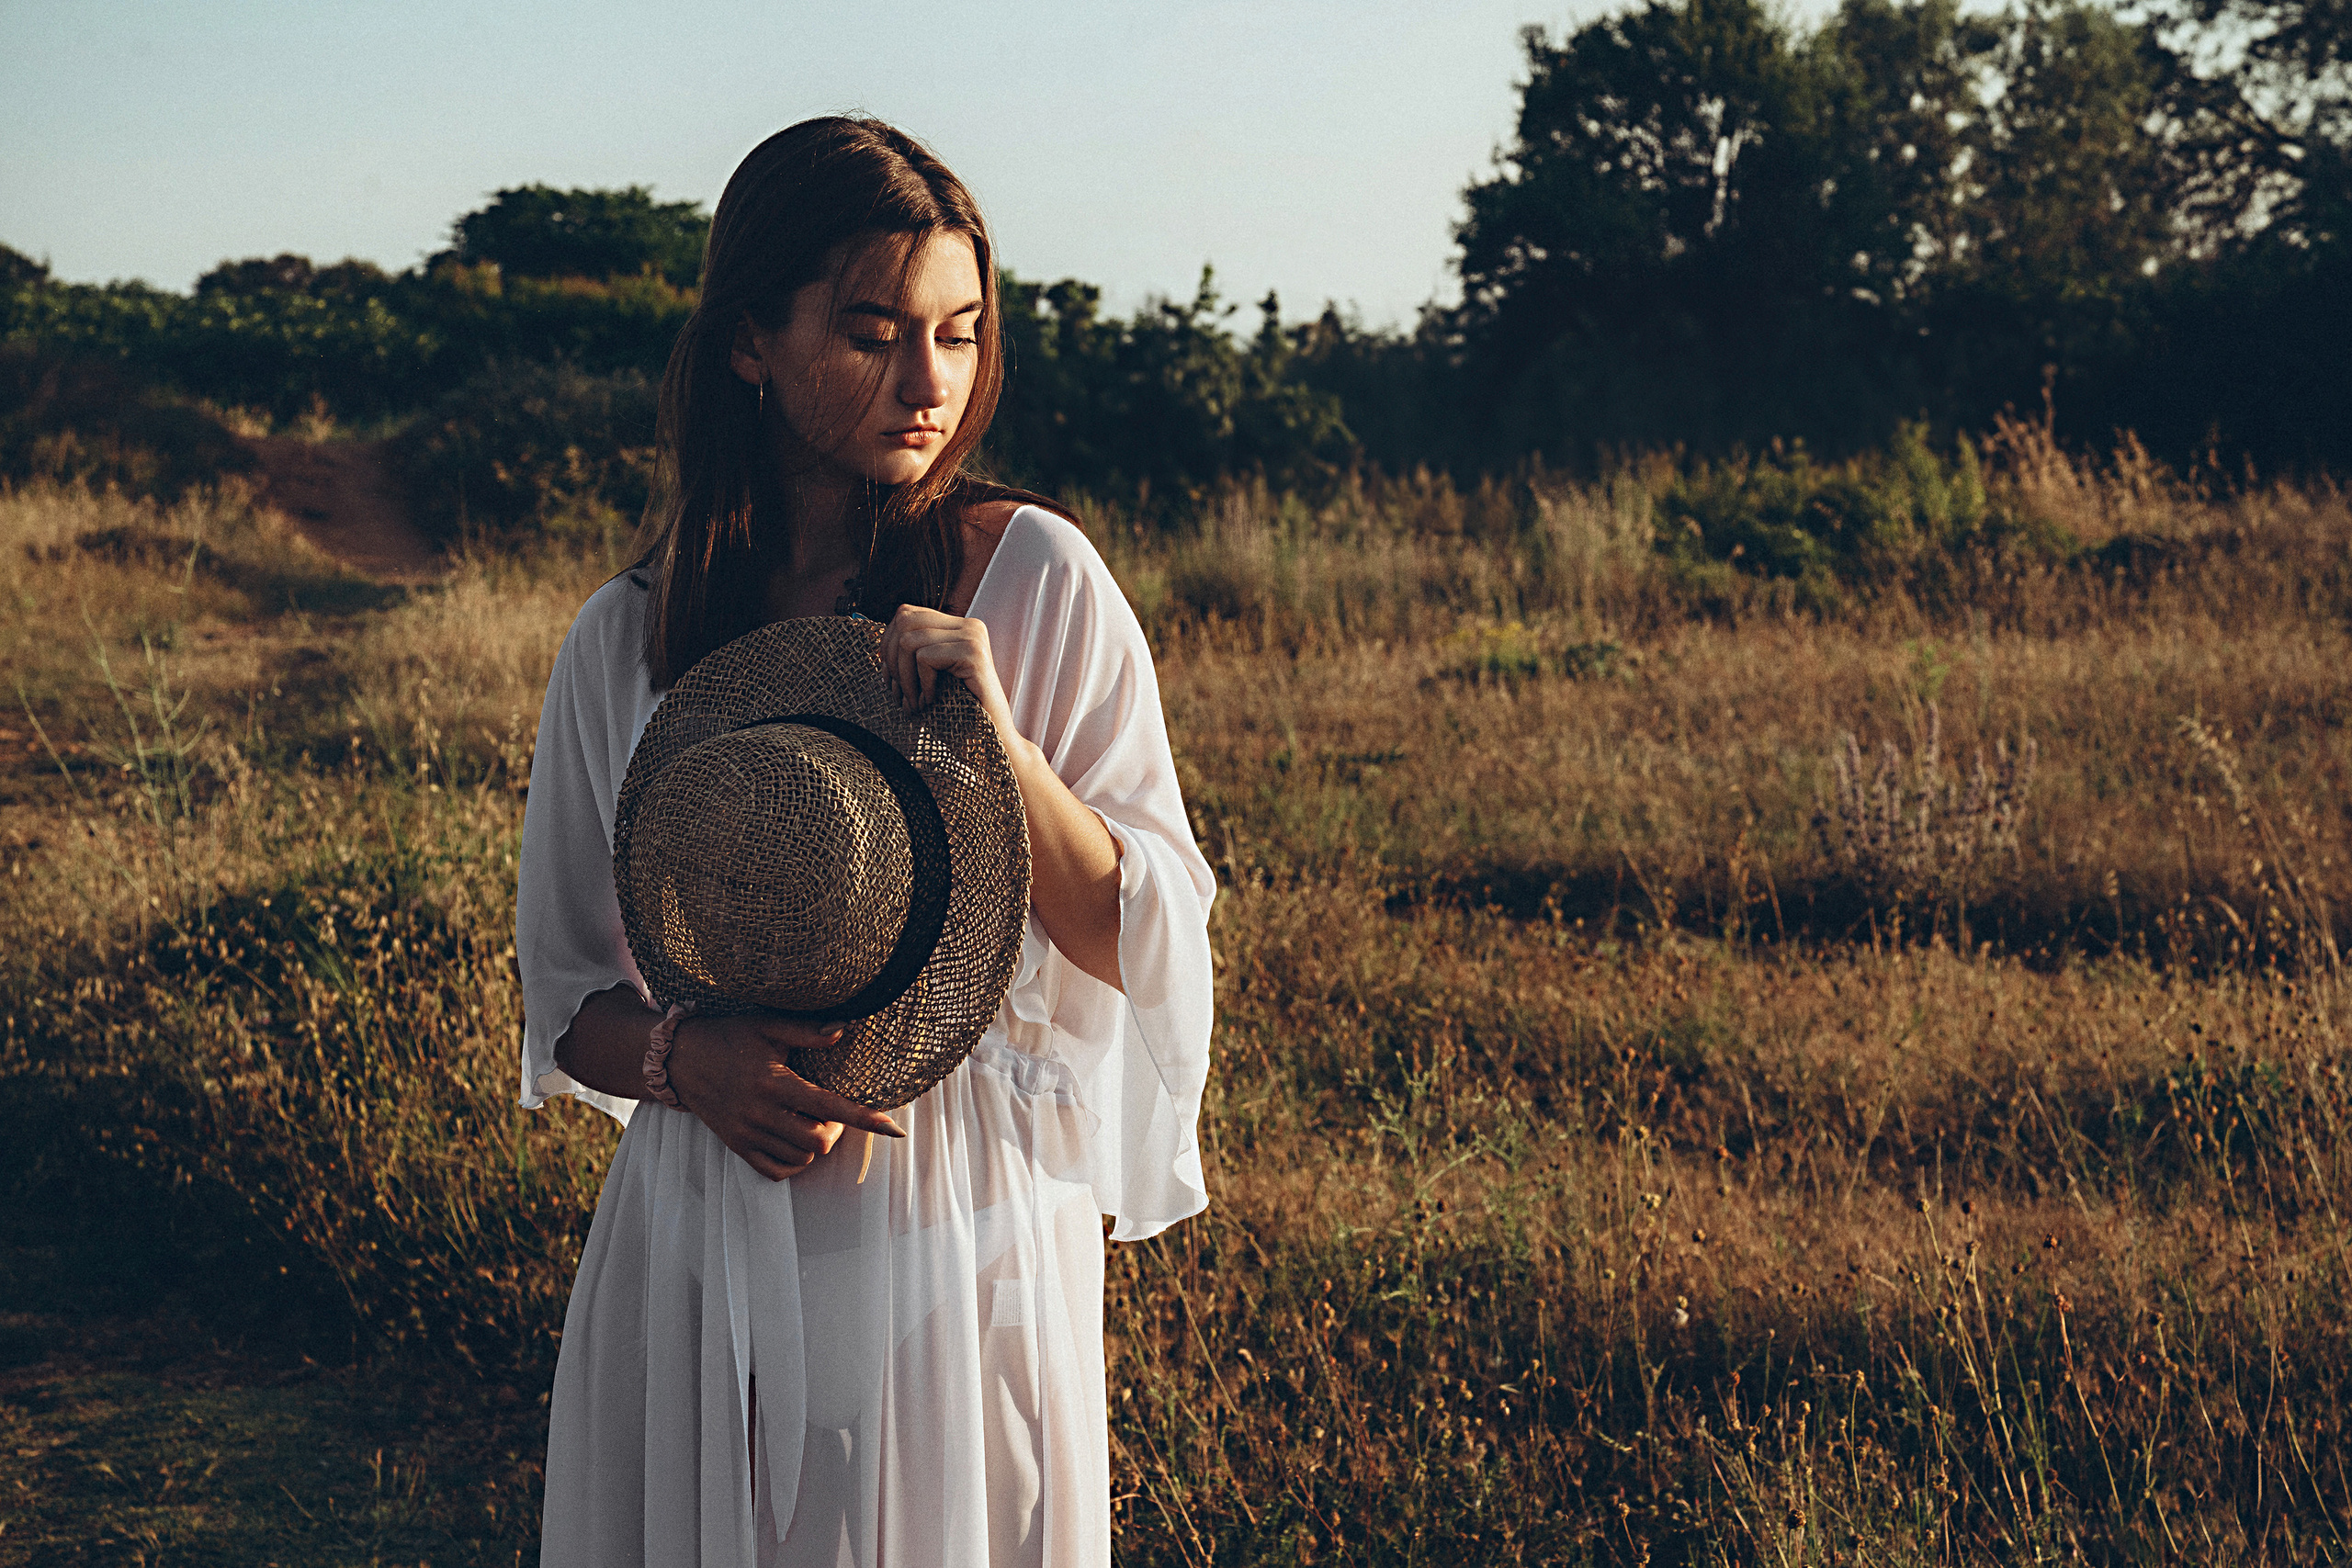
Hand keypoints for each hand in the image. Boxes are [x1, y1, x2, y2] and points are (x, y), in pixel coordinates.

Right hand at [666, 1014, 905, 1180]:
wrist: (678, 1059)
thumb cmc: (727, 1036)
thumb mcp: (765, 1025)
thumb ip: (806, 1031)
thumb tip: (844, 1030)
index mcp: (773, 1082)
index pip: (830, 1106)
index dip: (865, 1118)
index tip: (894, 1128)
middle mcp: (760, 1113)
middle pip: (818, 1142)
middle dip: (837, 1131)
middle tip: (834, 1112)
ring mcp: (746, 1133)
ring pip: (800, 1158)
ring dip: (816, 1144)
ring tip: (814, 1122)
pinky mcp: (736, 1146)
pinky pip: (775, 1171)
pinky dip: (795, 1162)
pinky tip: (797, 1140)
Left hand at [877, 605, 1015, 736]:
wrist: (992, 737)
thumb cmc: (959, 711)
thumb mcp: (932, 676)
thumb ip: (913, 655)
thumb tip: (881, 645)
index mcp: (959, 625)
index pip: (907, 613)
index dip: (888, 643)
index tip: (890, 677)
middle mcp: (969, 625)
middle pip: (904, 620)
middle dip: (891, 659)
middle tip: (899, 693)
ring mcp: (973, 636)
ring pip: (909, 640)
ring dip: (904, 678)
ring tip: (914, 703)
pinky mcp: (973, 654)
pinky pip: (925, 658)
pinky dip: (921, 684)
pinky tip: (931, 701)